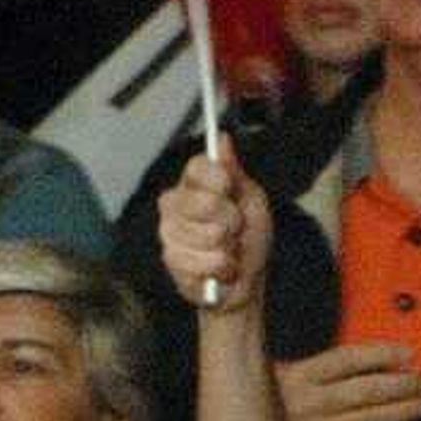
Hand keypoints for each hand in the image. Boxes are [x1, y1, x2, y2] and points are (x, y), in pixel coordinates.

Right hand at [157, 151, 274, 310]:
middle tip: (234, 227)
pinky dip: (220, 267)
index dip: (221, 180)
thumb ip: (234, 172)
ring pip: (206, 235)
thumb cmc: (248, 238)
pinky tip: (220, 267)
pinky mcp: (171, 259)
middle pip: (205, 203)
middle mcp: (176, 203)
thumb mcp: (251, 199)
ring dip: (228, 247)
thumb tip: (223, 140)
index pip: (199, 167)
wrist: (245, 279)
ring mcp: (170, 231)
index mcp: (194, 183)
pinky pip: (201, 261)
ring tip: (227, 249)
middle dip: (231, 220)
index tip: (230, 189)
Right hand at [274, 343, 420, 420]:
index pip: (347, 359)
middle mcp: (311, 404)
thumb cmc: (265, 415)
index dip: (382, 354)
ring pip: (371, 420)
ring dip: (405, 411)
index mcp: (299, 377)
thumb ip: (312, 370)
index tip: (408, 353)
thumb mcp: (276, 380)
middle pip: (367, 388)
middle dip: (403, 383)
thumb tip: (364, 362)